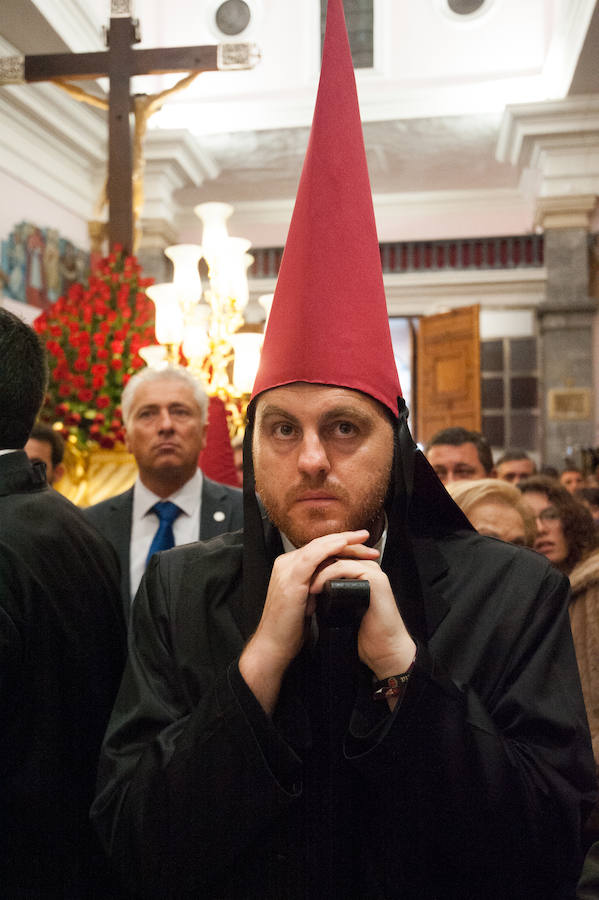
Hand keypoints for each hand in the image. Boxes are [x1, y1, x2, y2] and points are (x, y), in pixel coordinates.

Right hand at [239, 530, 379, 713]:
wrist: (272, 646)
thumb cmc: (288, 629)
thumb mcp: (305, 601)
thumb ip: (315, 586)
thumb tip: (335, 580)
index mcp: (289, 567)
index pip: (318, 549)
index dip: (340, 545)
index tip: (361, 547)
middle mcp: (286, 564)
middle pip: (320, 544)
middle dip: (346, 539)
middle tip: (366, 537)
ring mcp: (287, 569)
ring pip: (318, 546)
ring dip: (343, 541)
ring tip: (362, 539)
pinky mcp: (291, 579)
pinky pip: (313, 557)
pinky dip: (330, 548)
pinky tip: (343, 544)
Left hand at [309, 557, 415, 680]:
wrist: (383, 648)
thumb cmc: (363, 631)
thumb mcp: (340, 606)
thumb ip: (330, 590)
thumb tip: (307, 585)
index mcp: (359, 570)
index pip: (332, 554)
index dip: (313, 563)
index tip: (297, 578)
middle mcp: (366, 566)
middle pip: (334, 551)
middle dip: (313, 563)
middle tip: (296, 577)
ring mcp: (371, 570)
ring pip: (336, 557)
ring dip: (316, 569)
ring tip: (303, 585)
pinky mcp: (374, 578)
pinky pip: (344, 568)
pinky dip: (326, 576)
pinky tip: (315, 588)